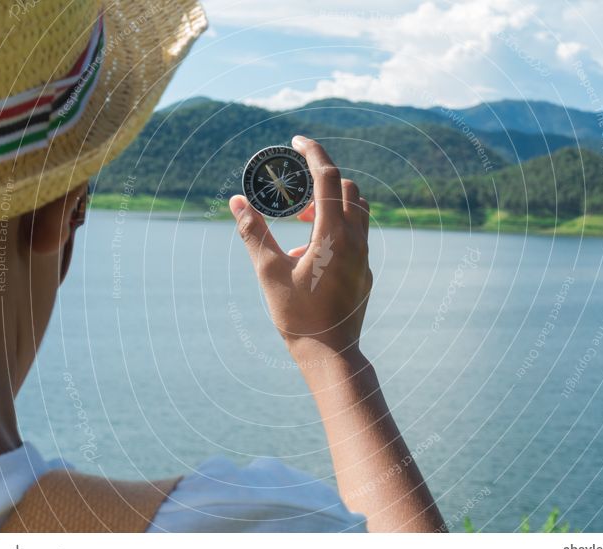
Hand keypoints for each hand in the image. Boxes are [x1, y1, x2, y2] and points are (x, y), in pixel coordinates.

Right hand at [229, 135, 371, 361]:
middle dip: (321, 182)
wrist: (331, 355)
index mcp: (334, 235)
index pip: (328, 177)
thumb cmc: (298, 317)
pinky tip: (310, 256)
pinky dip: (336, 229)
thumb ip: (253, 233)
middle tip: (294, 197)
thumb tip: (237, 201)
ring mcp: (364, 256)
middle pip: (347, 189)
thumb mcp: (268, 273)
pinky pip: (356, 236)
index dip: (313, 152)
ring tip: (301, 224)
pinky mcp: (365, 271)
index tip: (297, 140)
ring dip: (331, 205)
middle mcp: (356, 241)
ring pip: (357, 212)